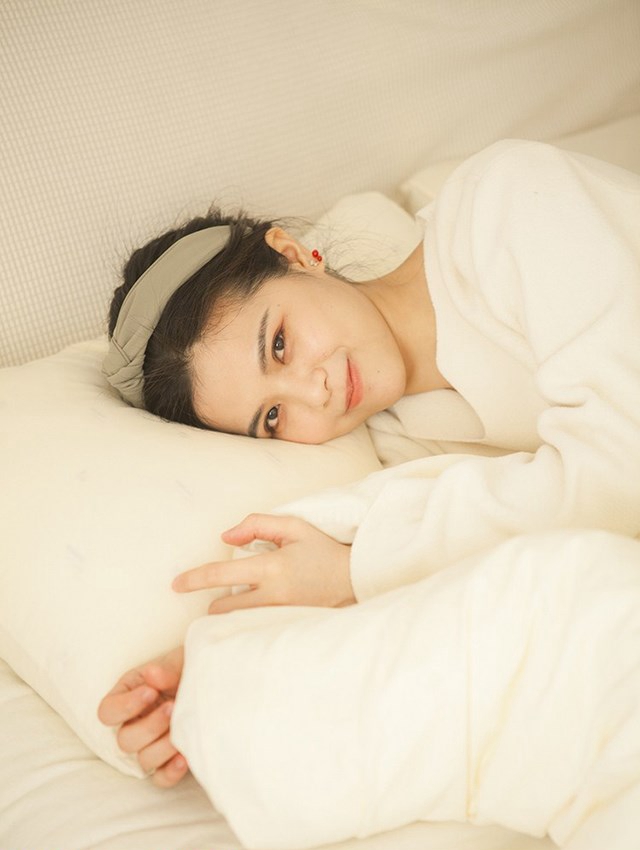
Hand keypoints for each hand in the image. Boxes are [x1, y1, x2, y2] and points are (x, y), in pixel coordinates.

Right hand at [97, 646, 188, 787]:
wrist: (217, 681)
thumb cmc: (191, 668)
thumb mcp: (179, 663)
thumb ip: (165, 671)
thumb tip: (152, 673)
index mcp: (128, 697)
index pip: (107, 712)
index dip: (125, 706)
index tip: (151, 692)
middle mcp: (135, 724)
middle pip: (125, 741)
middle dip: (150, 726)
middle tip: (173, 708)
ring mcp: (151, 745)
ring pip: (143, 760)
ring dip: (162, 747)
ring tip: (182, 731)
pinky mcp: (169, 762)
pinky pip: (161, 779)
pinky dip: (171, 771)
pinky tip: (185, 757)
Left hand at [172, 514, 354, 613]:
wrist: (356, 580)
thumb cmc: (323, 551)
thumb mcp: (293, 526)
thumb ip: (256, 525)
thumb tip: (226, 538)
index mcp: (272, 567)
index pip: (221, 575)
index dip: (194, 579)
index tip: (175, 585)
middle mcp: (273, 596)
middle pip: (222, 608)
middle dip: (217, 601)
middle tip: (233, 593)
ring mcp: (280, 617)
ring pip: (236, 624)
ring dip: (232, 616)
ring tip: (246, 607)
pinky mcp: (286, 630)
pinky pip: (253, 632)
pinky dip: (248, 626)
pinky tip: (256, 621)